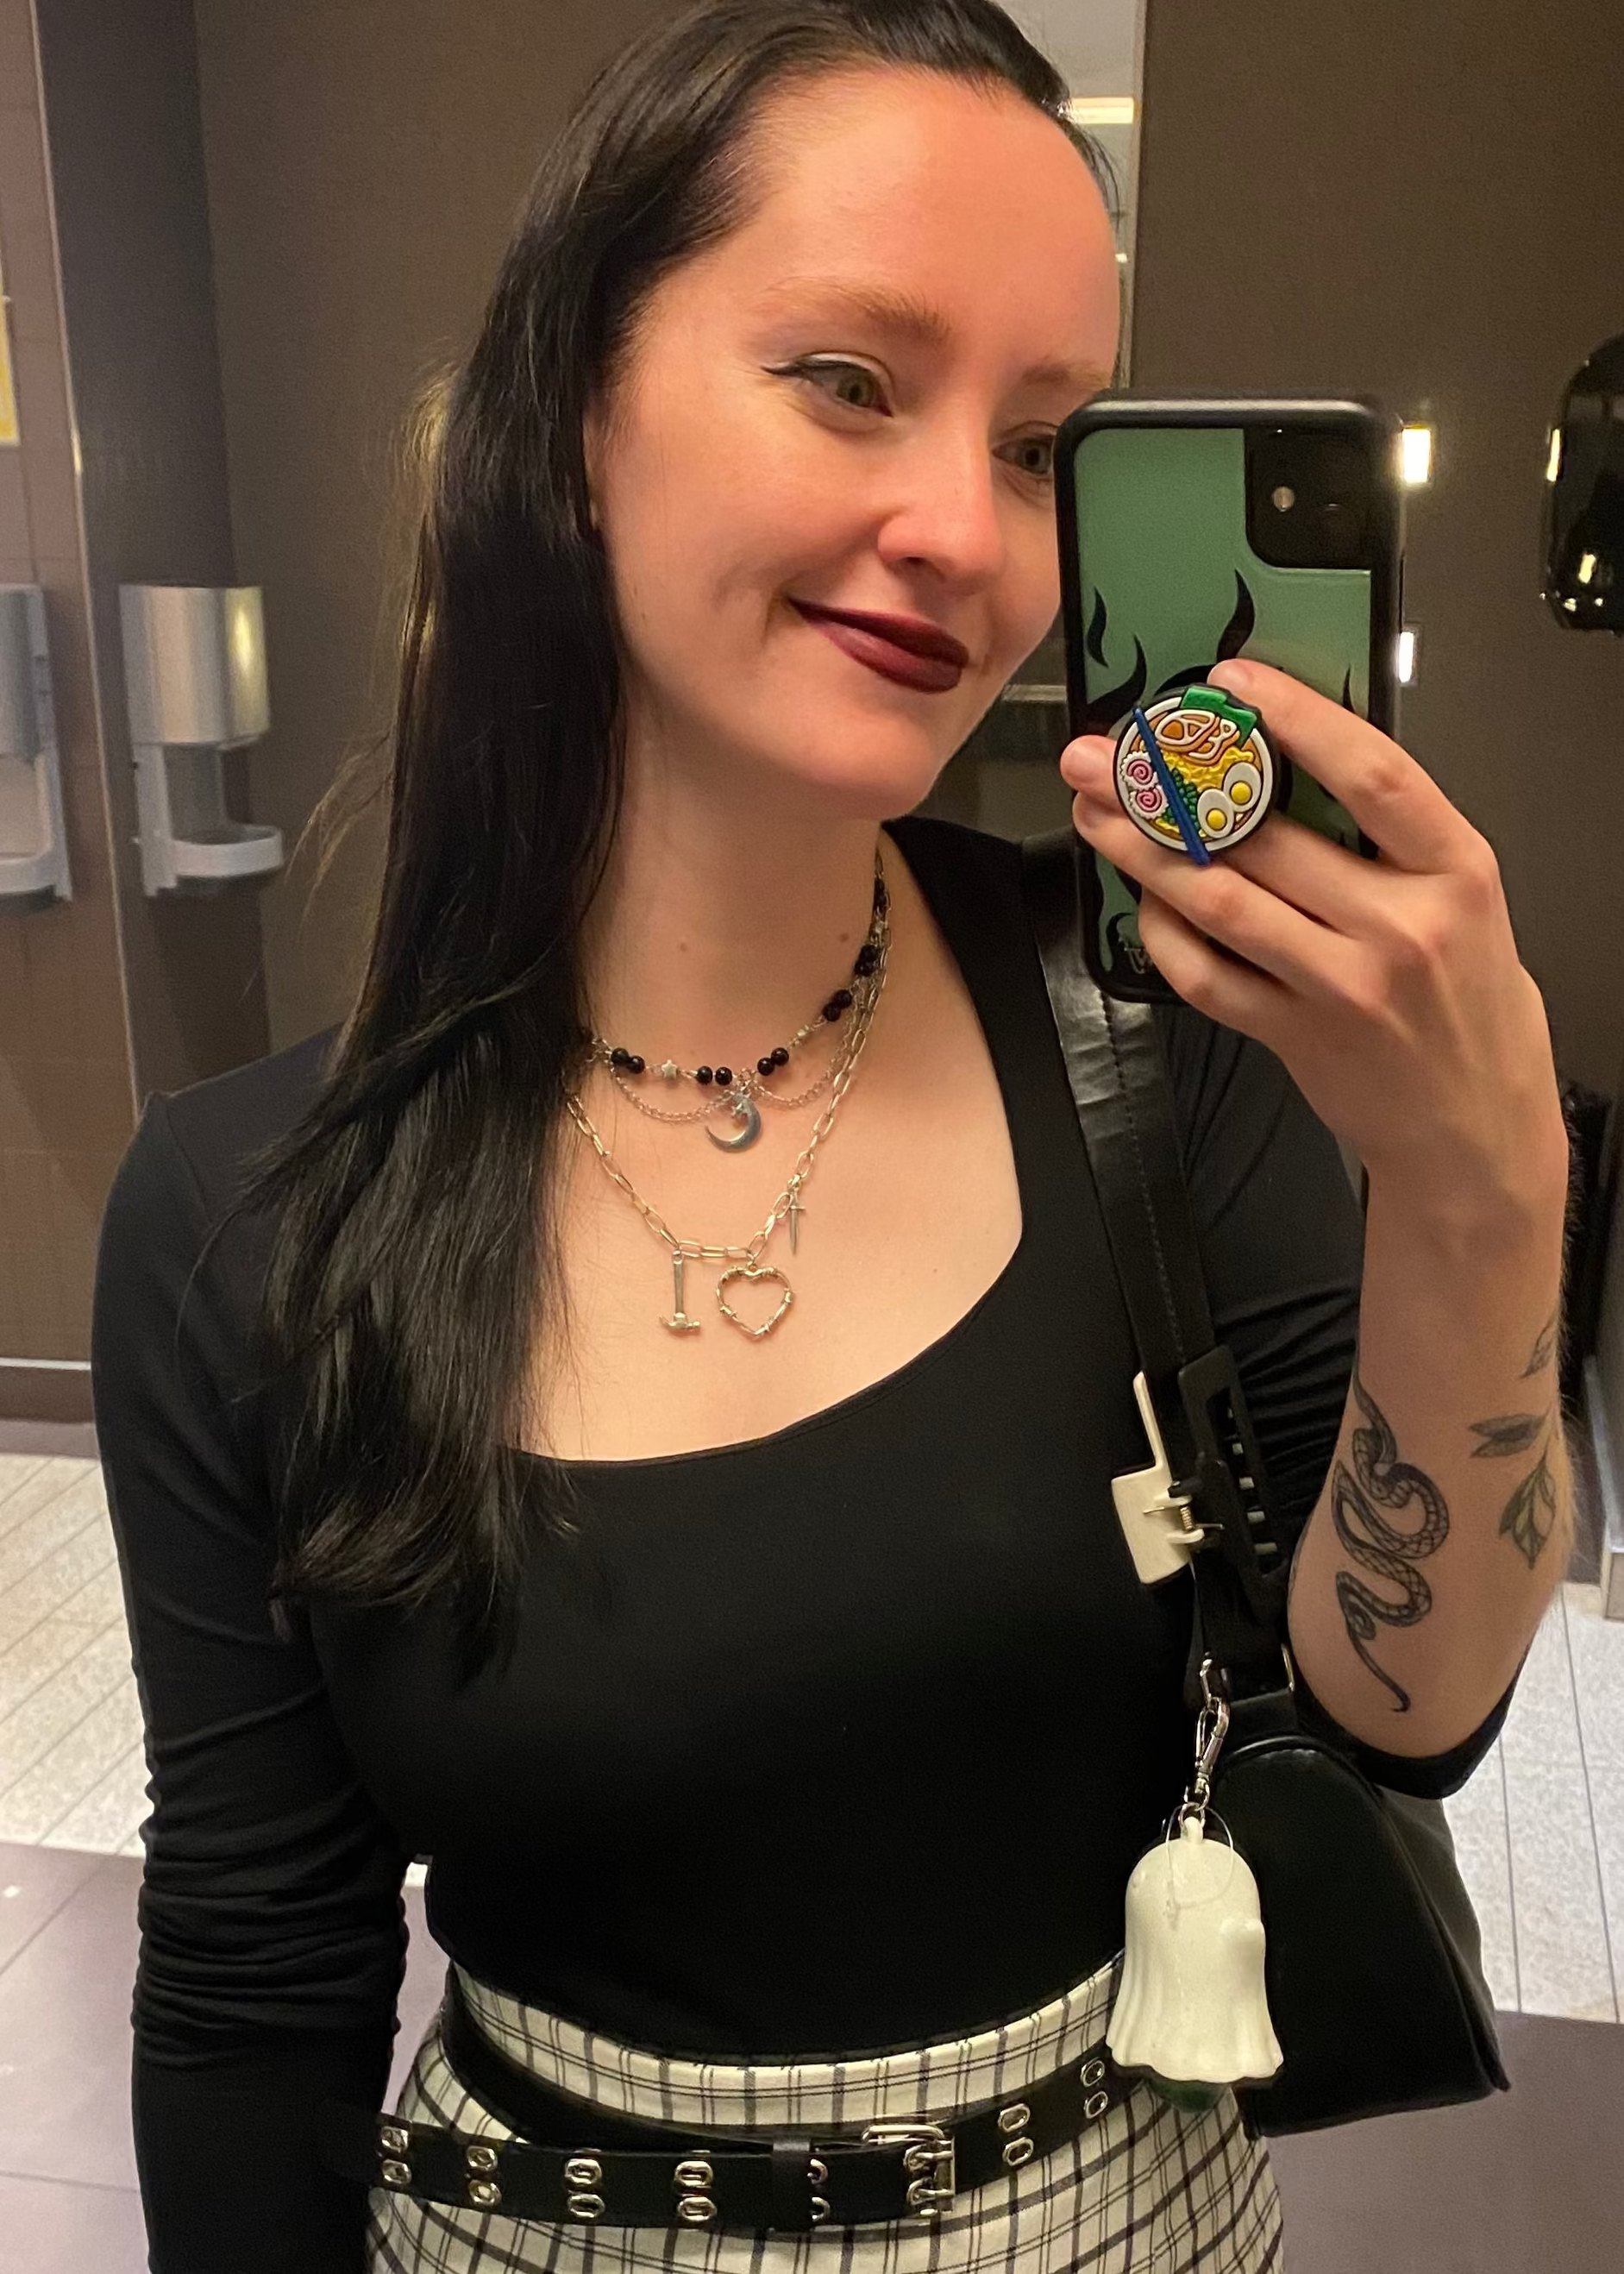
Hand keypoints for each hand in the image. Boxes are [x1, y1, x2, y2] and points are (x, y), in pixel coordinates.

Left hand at [1060, 659, 1568, 1221]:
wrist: (1474, 1123)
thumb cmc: (1466, 997)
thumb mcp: (1464, 898)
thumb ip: (1394, 837)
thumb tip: (1289, 757)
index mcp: (1455, 870)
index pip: (1371, 773)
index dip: (1296, 718)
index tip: (1231, 681)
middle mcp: (1400, 926)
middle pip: (1267, 836)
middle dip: (1172, 786)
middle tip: (1108, 754)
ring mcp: (1343, 986)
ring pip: (1220, 901)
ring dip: (1145, 852)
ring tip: (1097, 812)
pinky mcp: (1294, 1035)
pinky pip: (1207, 975)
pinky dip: (1164, 934)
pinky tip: (1143, 901)